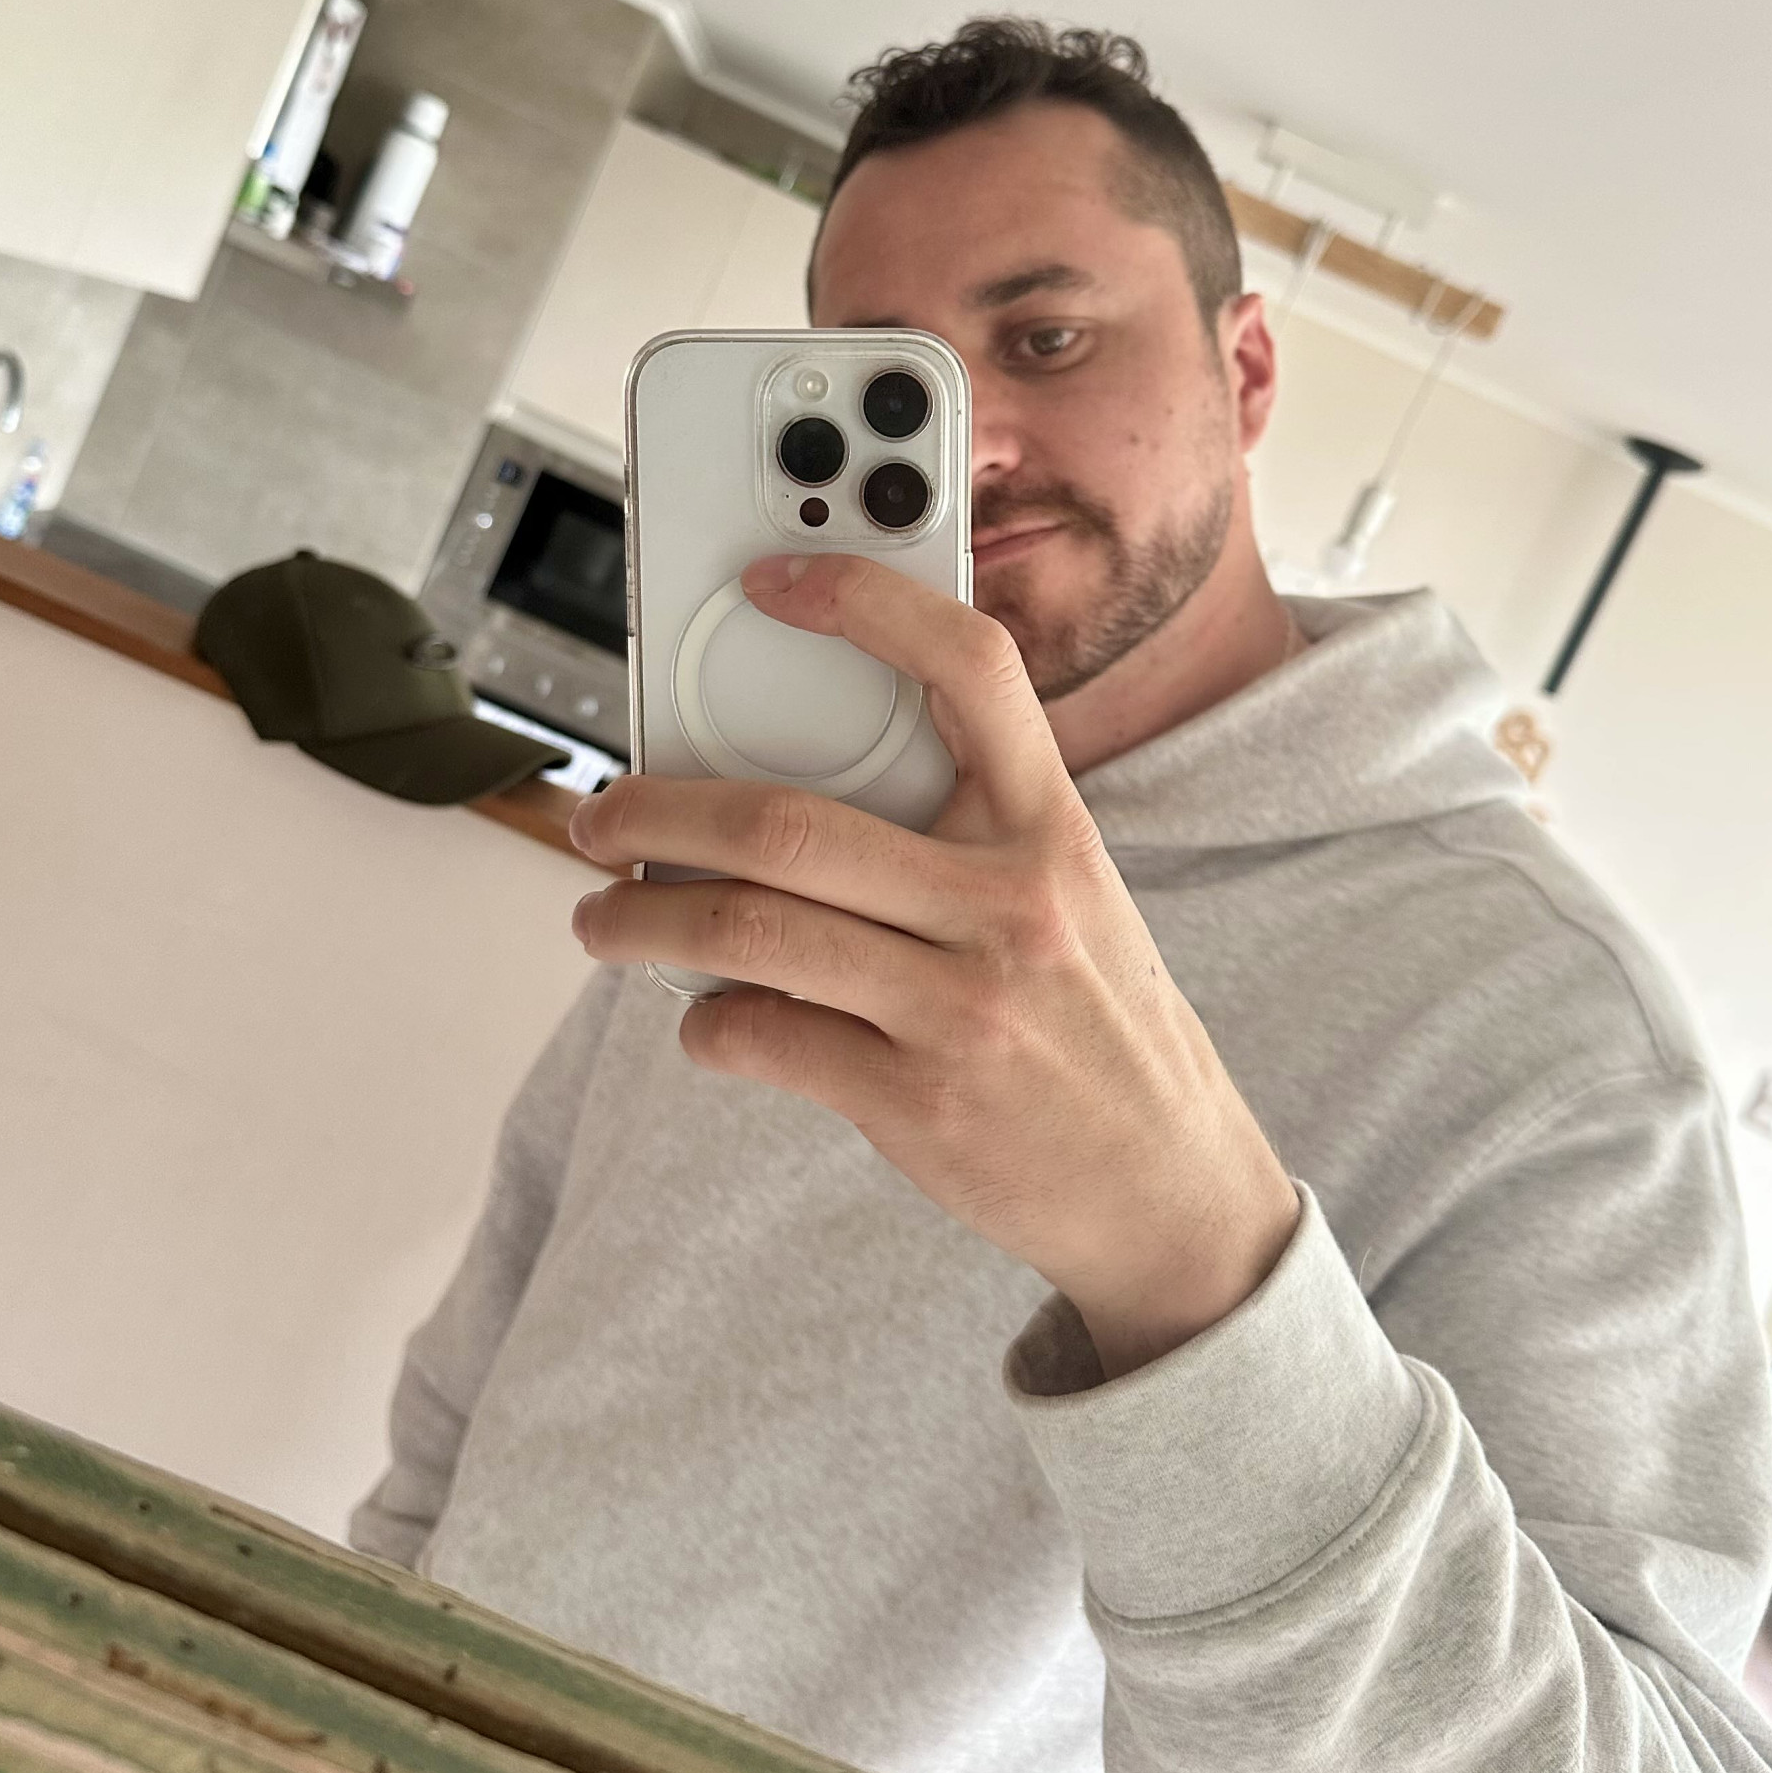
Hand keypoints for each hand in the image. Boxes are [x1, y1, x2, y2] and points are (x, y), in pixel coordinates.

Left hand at [569, 555, 1298, 1375]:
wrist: (1171, 1192)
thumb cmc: (1096, 1027)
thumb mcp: (1071, 900)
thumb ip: (967, 836)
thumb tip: (790, 793)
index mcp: (1054, 830)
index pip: (971, 668)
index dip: (867, 600)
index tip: (774, 579)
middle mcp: (1011, 905)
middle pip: (789, 824)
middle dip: (657, 811)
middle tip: (600, 814)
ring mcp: (962, 1005)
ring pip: (750, 931)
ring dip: (641, 920)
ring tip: (600, 920)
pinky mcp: (918, 1100)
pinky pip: (763, 1035)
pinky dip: (706, 1021)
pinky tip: (706, 1017)